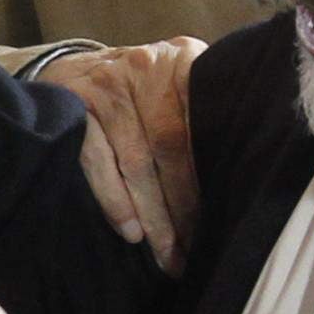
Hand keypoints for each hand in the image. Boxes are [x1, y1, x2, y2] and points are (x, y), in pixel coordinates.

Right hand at [36, 39, 203, 273]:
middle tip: (194, 247)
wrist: (69, 69)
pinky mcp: (74, 107)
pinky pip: (97, 162)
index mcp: (183, 60)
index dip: (212, 172)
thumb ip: (206, 107)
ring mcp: (106, 87)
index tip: (224, 214)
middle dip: (184, 204)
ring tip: (167, 253)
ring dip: (153, 214)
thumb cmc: (138, 89)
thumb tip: (244, 170)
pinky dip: (115, 200)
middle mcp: (145, 67)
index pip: (204, 120)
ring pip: (136, 162)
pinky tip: (131, 231)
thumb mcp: (177, 79)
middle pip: (170, 146)